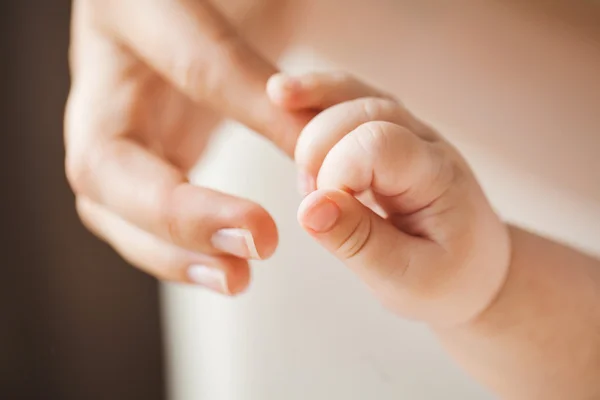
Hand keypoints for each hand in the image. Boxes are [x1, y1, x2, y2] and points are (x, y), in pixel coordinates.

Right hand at [65, 0, 304, 293]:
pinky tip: (214, 264)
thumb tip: (319, 157)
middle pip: (104, 165)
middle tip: (246, 258)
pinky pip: (135, 207)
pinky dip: (172, 244)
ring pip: (108, 201)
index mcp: (136, 7)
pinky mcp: (134, 146)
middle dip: (175, 221)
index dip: (248, 124)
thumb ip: (277, 82)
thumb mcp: (254, 12)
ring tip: (233, 278)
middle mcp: (108, 72)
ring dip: (168, 250)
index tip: (292, 201)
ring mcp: (111, 116)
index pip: (194, 66)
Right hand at [268, 72, 510, 324]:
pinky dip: (318, 96)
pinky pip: (351, 101)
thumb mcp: (406, 278)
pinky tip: (284, 93)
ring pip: (357, 95)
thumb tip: (308, 209)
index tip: (320, 212)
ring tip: (275, 98)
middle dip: (320, 145)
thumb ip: (358, 242)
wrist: (473, 270)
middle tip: (307, 194)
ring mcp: (409, 133)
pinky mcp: (388, 135)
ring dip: (314, 101)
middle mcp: (425, 143)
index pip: (378, 145)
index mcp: (436, 177)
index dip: (337, 171)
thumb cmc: (444, 278)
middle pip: (363, 112)